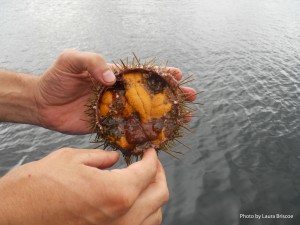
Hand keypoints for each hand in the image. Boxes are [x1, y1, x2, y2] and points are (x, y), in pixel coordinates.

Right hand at [0, 148, 167, 224]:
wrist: (14, 215)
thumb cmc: (39, 185)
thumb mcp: (74, 158)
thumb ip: (102, 157)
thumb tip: (116, 158)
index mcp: (117, 192)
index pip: (149, 172)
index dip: (152, 158)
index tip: (149, 150)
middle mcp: (123, 218)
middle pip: (159, 195)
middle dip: (159, 174)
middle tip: (150, 163)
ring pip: (154, 215)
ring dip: (153, 195)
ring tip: (143, 181)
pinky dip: (143, 213)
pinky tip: (132, 200)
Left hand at [33, 50, 196, 133]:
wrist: (41, 103)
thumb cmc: (56, 78)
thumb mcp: (72, 60)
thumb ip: (93, 63)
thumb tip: (113, 80)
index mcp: (113, 76)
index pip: (142, 73)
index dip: (161, 73)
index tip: (177, 75)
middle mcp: (118, 93)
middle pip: (150, 94)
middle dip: (171, 95)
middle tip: (190, 97)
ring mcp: (114, 110)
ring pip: (144, 113)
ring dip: (164, 116)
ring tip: (183, 118)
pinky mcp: (107, 126)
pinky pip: (128, 130)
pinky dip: (143, 134)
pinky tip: (157, 137)